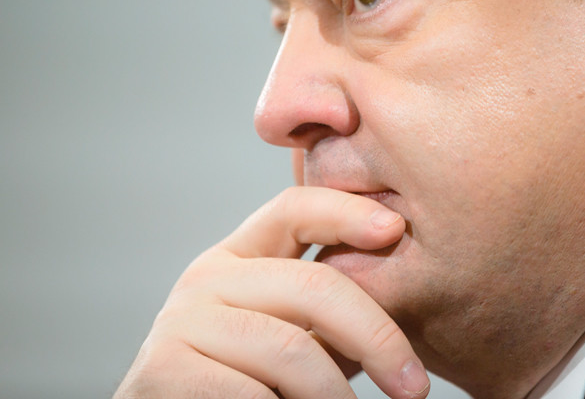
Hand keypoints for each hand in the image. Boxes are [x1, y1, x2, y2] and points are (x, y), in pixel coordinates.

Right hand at [113, 187, 429, 398]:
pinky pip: (254, 392)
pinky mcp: (164, 368)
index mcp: (239, 257)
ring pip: (292, 349)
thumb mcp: (286, 334)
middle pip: (312, 285)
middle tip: (414, 386)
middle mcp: (206, 277)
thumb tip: (406, 293)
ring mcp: (181, 321)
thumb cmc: (247, 382)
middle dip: (377, 337)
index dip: (346, 211)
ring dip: (336, 394)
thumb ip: (321, 308)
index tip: (395, 229)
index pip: (294, 208)